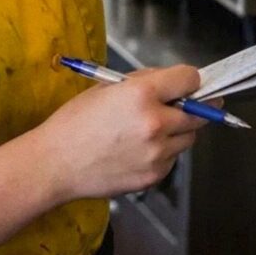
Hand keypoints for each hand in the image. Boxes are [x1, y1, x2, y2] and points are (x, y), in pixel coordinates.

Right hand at [37, 64, 205, 201]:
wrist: (57, 162)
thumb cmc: (75, 122)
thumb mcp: (106, 87)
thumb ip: (143, 82)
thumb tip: (170, 81)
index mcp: (141, 94)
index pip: (189, 79)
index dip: (189, 79)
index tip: (186, 83)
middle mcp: (155, 123)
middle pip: (199, 112)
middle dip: (192, 106)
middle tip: (180, 105)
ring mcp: (157, 153)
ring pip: (188, 138)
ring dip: (177, 131)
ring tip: (147, 130)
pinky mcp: (155, 175)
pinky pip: (172, 159)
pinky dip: (163, 152)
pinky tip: (137, 149)